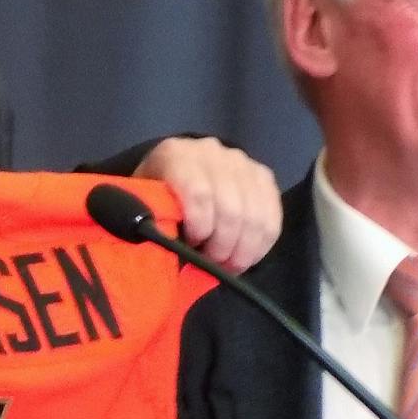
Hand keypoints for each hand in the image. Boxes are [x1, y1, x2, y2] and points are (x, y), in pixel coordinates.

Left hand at [132, 137, 280, 271]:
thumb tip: (171, 254)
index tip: (191, 248)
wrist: (177, 170)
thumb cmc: (155, 197)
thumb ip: (156, 222)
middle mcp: (212, 152)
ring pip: (255, 213)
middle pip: (231, 207)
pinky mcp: (262, 175)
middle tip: (214, 266)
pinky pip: (273, 214)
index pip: (199, 193)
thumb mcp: (144, 206)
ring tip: (230, 266)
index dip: (200, 227)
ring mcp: (241, 162)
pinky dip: (262, 242)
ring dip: (245, 248)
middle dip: (224, 246)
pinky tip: (248, 257)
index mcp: (176, 156)